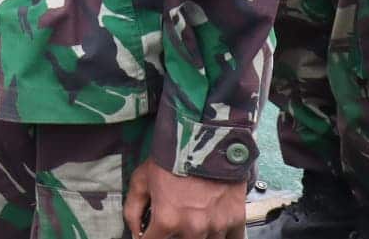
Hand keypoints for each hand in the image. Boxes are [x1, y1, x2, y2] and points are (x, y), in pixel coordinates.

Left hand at [125, 162, 244, 238]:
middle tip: (174, 222)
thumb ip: (133, 209)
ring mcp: (216, 226)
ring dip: (197, 236)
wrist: (206, 139)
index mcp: (167, 220)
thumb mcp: (141, 179)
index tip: (150, 232)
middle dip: (173, 236)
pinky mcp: (236, 219)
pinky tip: (214, 229)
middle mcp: (193, 229)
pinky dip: (222, 237)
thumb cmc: (172, 158)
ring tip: (193, 221)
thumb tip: (135, 231)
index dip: (147, 238)